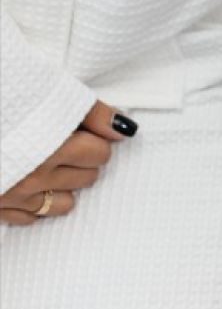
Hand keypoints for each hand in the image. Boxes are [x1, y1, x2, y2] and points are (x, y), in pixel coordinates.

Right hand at [0, 101, 137, 225]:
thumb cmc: (5, 90)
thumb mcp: (48, 92)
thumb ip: (90, 112)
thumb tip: (124, 128)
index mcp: (50, 143)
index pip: (100, 150)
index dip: (97, 136)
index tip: (89, 129)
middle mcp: (35, 173)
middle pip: (88, 175)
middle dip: (85, 157)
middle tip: (70, 141)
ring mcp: (14, 194)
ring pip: (64, 203)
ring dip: (65, 183)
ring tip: (52, 162)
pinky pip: (31, 218)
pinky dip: (36, 202)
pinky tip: (28, 182)